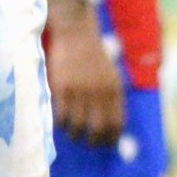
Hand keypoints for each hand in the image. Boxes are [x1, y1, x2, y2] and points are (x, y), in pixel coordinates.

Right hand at [45, 0, 124, 145]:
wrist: (75, 32)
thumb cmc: (94, 56)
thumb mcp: (111, 75)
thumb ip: (112, 99)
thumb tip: (114, 127)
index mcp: (114, 90)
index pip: (116, 124)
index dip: (111, 138)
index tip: (105, 143)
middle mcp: (98, 93)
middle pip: (97, 129)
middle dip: (93, 141)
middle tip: (88, 142)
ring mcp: (79, 91)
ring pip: (77, 126)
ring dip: (75, 134)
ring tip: (73, 133)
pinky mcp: (61, 87)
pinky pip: (61, 116)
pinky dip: (61, 124)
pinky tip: (61, 121)